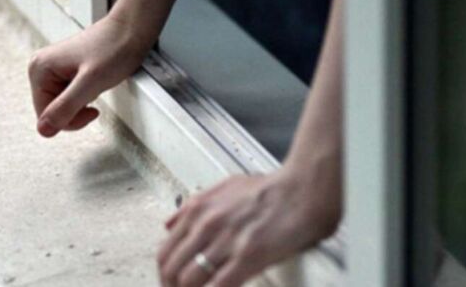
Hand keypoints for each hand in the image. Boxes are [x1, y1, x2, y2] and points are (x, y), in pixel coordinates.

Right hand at [28, 14, 153, 136]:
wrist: (131, 30)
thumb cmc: (114, 48)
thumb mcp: (91, 82)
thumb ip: (66, 107)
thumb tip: (44, 130)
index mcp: (39, 69)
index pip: (45, 116)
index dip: (70, 119)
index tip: (91, 109)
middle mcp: (41, 68)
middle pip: (52, 112)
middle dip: (75, 111)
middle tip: (94, 92)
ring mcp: (52, 70)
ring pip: (62, 106)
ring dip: (81, 103)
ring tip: (95, 83)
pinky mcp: (64, 72)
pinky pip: (70, 97)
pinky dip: (85, 97)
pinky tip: (94, 82)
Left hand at [157, 165, 340, 286]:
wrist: (300, 191)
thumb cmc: (268, 190)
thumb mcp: (222, 188)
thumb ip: (192, 207)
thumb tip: (169, 224)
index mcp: (197, 209)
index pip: (165, 250)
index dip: (165, 273)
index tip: (170, 283)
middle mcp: (206, 225)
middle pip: (172, 269)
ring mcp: (225, 242)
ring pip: (189, 281)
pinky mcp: (247, 256)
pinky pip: (218, 286)